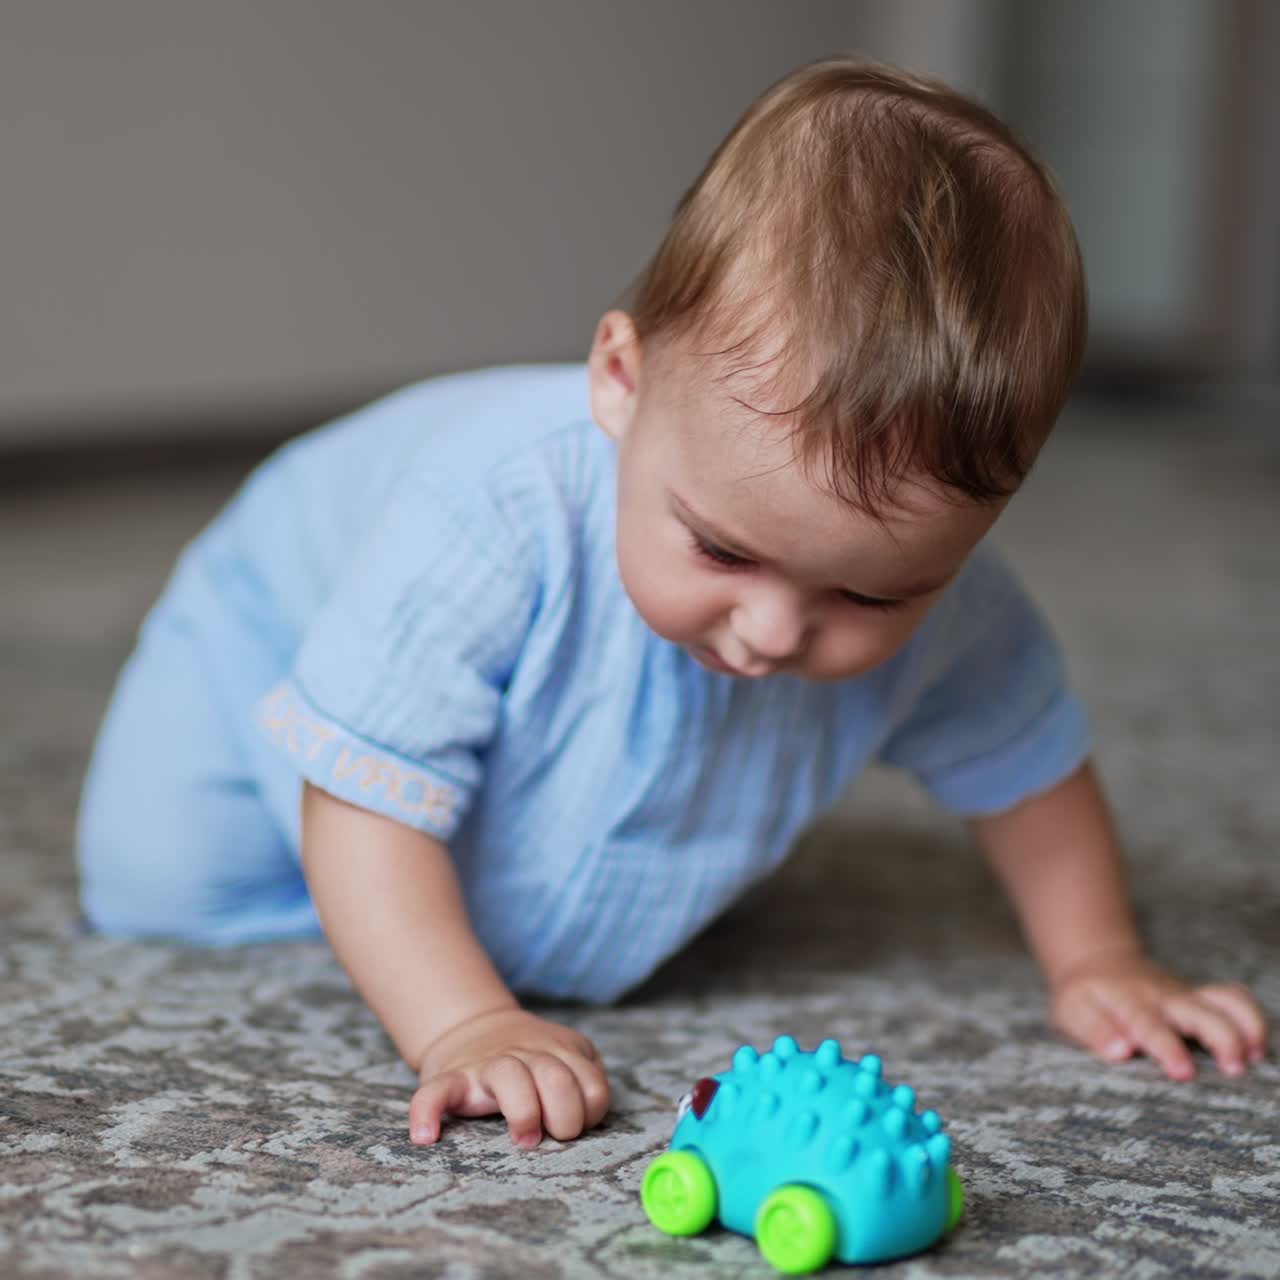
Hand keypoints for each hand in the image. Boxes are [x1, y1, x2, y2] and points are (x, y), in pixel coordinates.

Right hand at [409, 1007, 609, 1147]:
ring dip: (523, 1111)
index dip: (590, 1111)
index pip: (590, 1083)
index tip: (580, 1124)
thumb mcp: (566, 1057)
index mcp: (558, 1052)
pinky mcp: (452, 1078)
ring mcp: (486, 1065)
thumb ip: (584, 1080)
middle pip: (556, 1078)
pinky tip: (427, 1137)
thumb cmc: (531, 1059)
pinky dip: (428, 1112)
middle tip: (552, 1136)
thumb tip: (588, 1116)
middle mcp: (525, 1055)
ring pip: (508, 1076)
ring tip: (524, 1139)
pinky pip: (435, 1092)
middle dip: (564, 1115)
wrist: (474, 1029)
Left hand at [1050, 946, 1267, 1079]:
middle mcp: (1163, 998)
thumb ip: (1095, 1031)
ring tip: (1255, 1058)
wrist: (1098, 962)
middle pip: (1201, 1012)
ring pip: (1226, 1002)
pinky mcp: (1201, 997)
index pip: (1150, 1025)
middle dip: (1222, 1039)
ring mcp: (1186, 996)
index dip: (1168, 1048)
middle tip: (1234, 1069)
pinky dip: (1250, 1019)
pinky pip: (1234, 999)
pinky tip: (1256, 1047)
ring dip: (1247, 1027)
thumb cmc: (1084, 996)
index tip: (1183, 1071)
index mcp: (1128, 1003)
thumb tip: (1119, 1052)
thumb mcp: (1073, 1011)